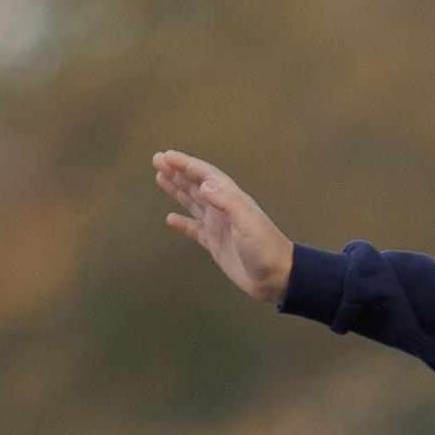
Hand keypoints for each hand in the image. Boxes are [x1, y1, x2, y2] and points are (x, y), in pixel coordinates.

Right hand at [153, 149, 295, 304]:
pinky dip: (182, 223)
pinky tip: (170, 219)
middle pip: (196, 184)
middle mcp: (224, 209)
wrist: (278, 278)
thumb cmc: (267, 249)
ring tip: (160, 178)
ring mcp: (219, 226)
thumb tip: (204, 185)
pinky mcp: (216, 244)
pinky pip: (195, 229)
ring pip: (193, 202)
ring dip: (177, 190)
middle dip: (177, 171)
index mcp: (232, 199)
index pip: (205, 175)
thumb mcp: (248, 222)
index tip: (166, 156)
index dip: (186, 164)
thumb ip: (227, 202)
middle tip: (157, 160)